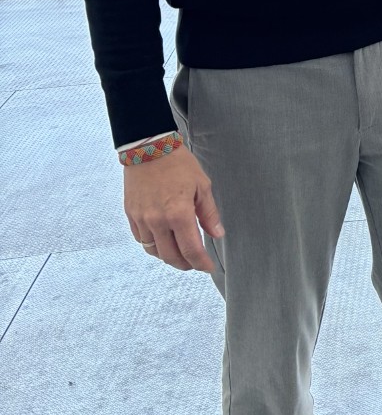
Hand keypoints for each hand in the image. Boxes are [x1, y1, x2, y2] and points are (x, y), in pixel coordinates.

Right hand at [124, 144, 223, 271]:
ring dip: (169, 257)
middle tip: (196, 263)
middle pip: (171, 256)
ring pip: (154, 251)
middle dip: (186, 265)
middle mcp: (158, 221)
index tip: (208, 267)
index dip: (201, 263)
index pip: (191, 250)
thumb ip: (209, 214)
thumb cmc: (178, 164)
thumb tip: (217, 234)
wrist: (149, 148)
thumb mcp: (201, 186)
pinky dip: (153, 246)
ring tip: (180, 253)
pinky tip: (163, 241)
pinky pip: (141, 240)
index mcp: (179, 214)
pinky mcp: (131, 215)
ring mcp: (142, 219)